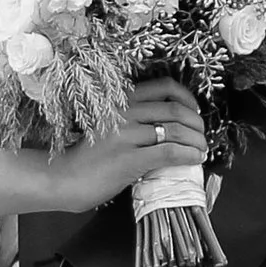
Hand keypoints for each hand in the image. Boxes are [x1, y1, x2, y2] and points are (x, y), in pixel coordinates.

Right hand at [48, 77, 205, 211]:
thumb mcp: (108, 125)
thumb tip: (171, 123)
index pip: (163, 87)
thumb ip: (133, 119)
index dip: (187, 98)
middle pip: (176, 110)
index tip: (195, 111)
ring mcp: (126, 135)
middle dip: (198, 124)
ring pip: (177, 131)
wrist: (63, 179)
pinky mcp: (129, 159)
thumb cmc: (87, 156)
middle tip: (201, 137)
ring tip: (201, 150)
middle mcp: (123, 112)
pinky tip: (195, 159)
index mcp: (119, 100)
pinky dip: (189, 155)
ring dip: (197, 141)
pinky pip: (170, 152)